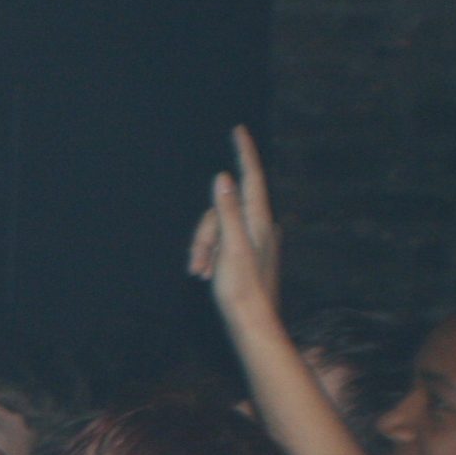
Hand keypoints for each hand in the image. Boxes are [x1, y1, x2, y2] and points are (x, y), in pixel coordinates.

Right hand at [188, 124, 279, 317]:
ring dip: (202, 249)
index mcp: (259, 223)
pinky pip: (220, 243)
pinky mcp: (246, 255)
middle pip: (222, 211)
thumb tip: (223, 178)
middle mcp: (260, 228)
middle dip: (203, 233)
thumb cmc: (241, 289)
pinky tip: (204, 274)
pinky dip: (208, 256)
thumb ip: (227, 211)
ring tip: (199, 273)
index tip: (239, 131)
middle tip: (196, 263)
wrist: (251, 324)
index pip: (251, 179)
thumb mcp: (231, 248)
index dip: (244, 154)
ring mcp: (254, 242)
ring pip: (216, 228)